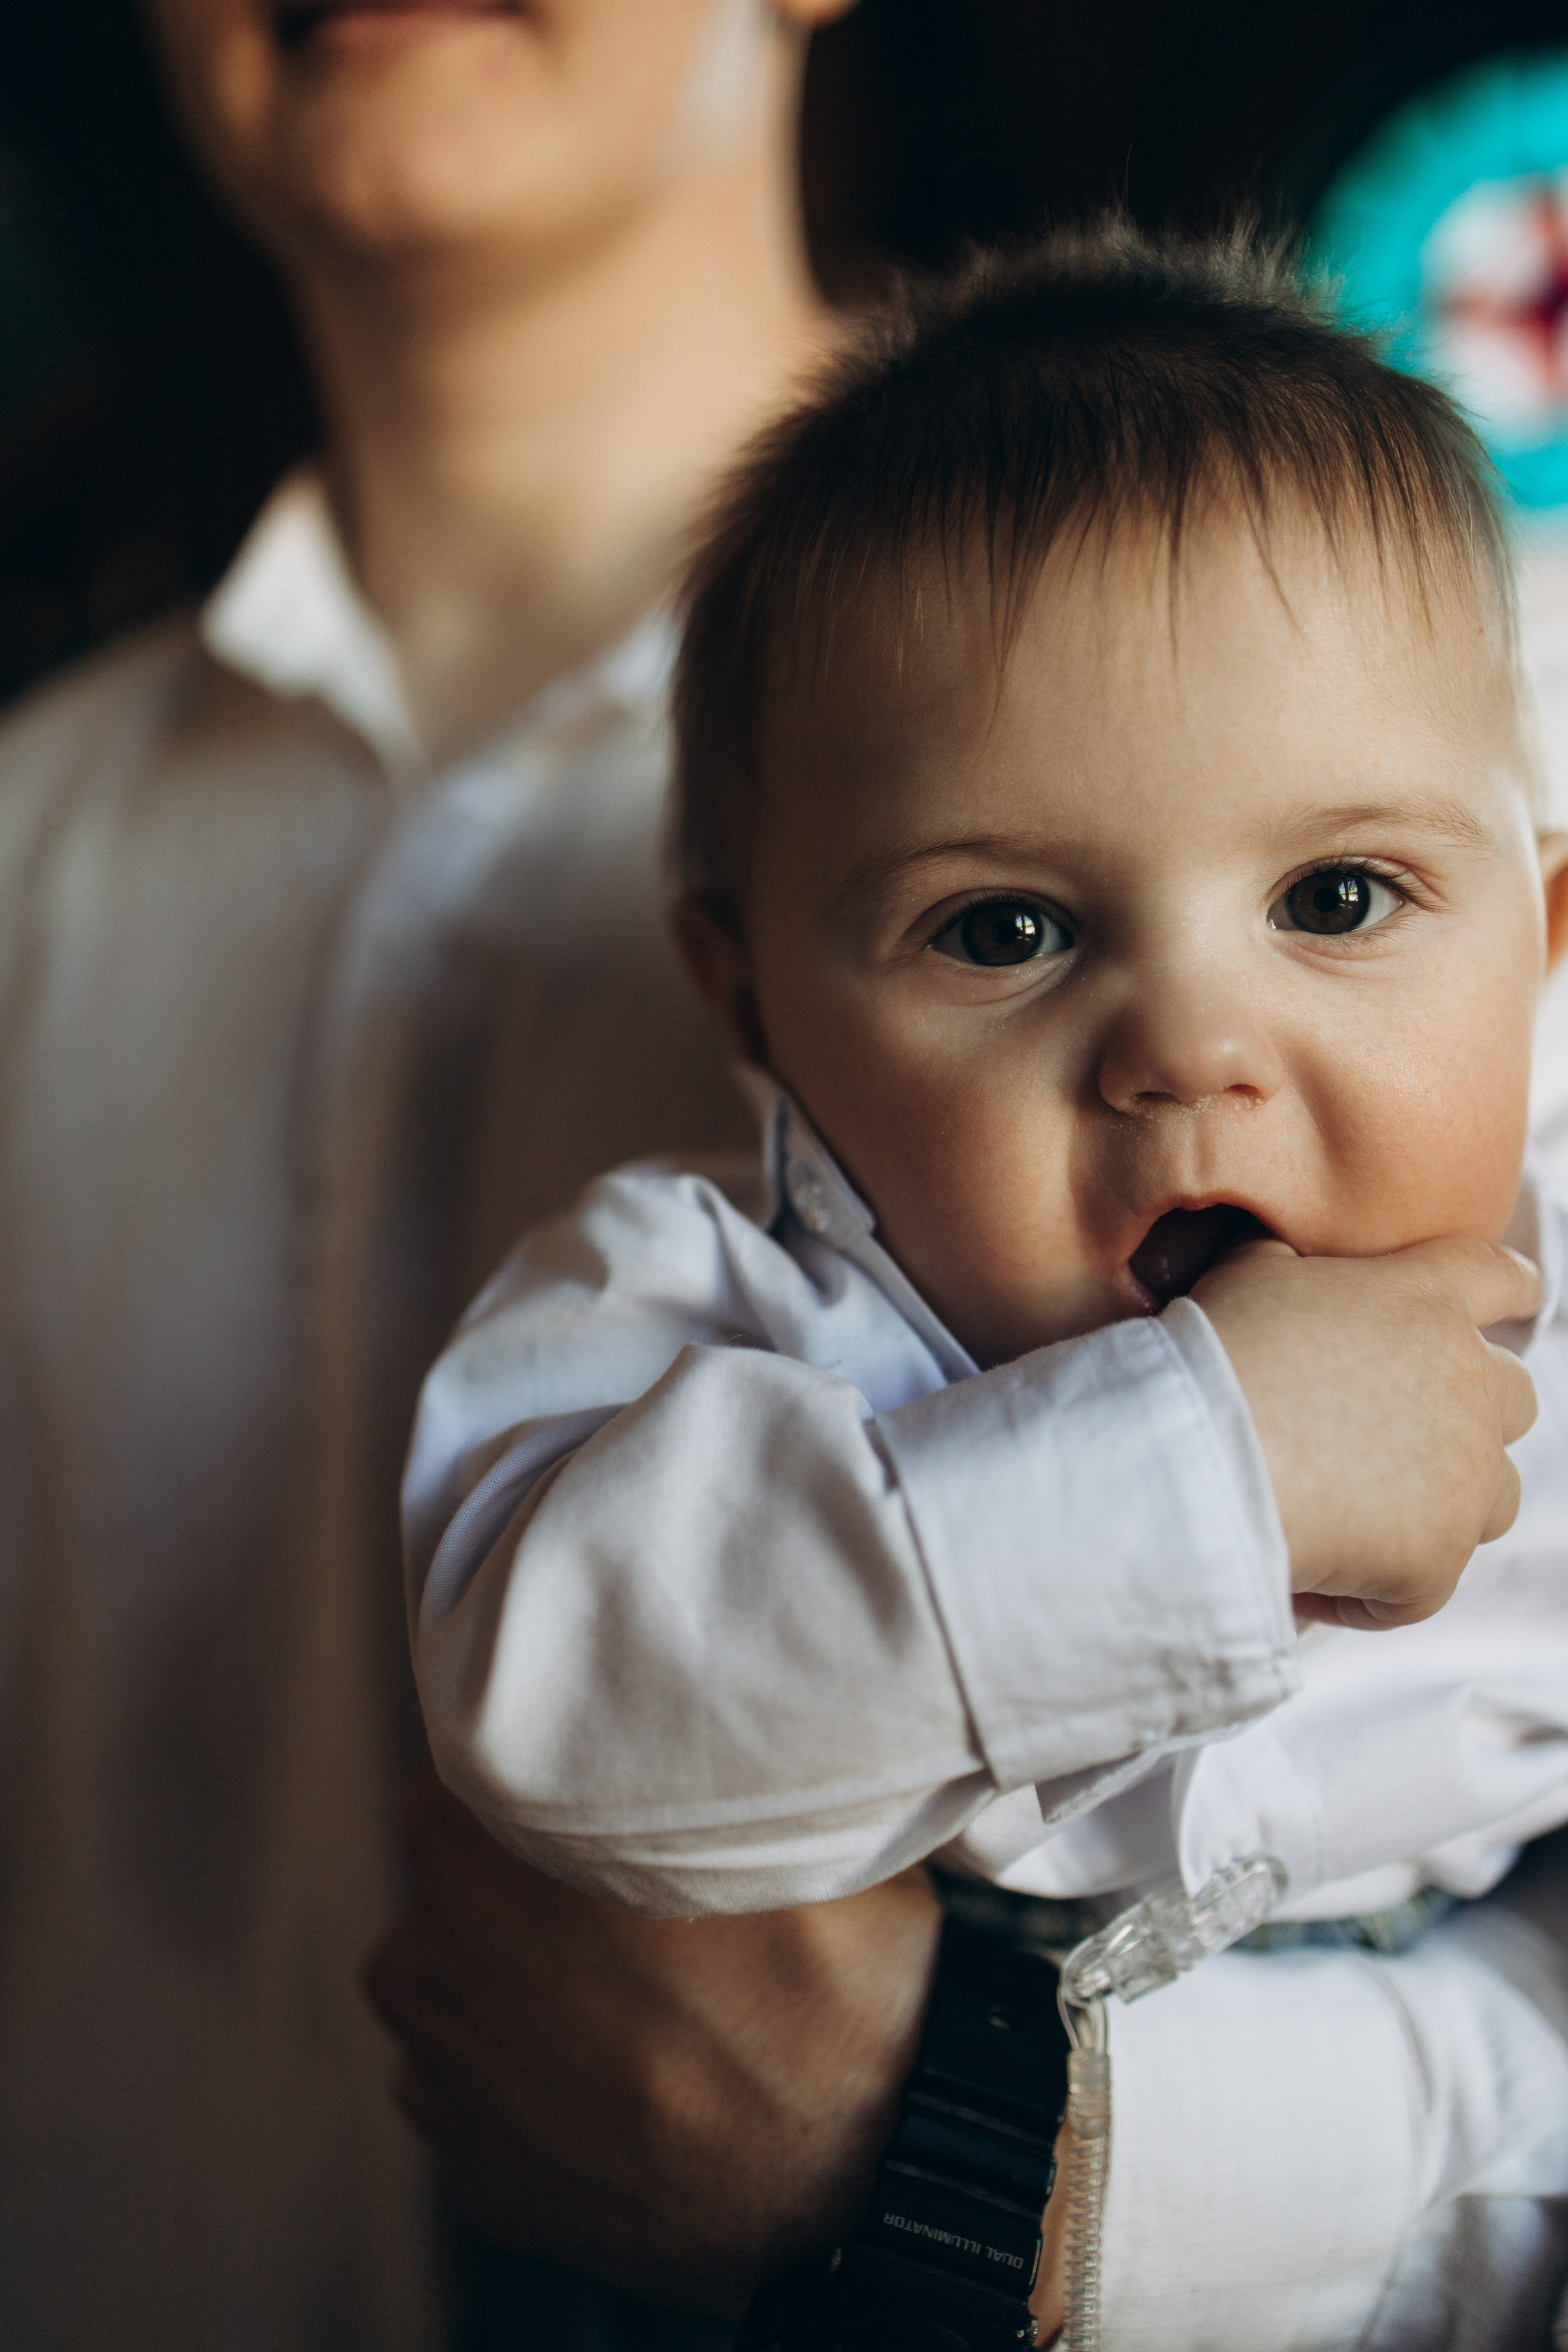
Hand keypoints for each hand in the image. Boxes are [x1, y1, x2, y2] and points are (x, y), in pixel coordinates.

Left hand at [363, 1774, 941, 2316]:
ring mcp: (443, 2091)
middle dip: (526, 1899)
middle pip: (457, 1895)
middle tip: (644, 1918)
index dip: (537, 1790)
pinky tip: (643, 2093)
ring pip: (473, 2004)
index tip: (607, 1811)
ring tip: (655, 2015)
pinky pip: (499, 2108)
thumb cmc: (825, 1973)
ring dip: (536, 1999)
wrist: (877, 2171)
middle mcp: (421, 1965)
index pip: (461, 1778)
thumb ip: (665, 1756)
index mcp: (461, 1848)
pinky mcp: (480, 2191)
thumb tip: (662, 1710)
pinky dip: (554, 2097)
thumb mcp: (757, 1807)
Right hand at [1194, 1236, 1539, 1628]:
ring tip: (1357, 1517)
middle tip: (1395, 1436)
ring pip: (1493, 1496)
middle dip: (1471, 1414)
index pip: (1499, 1276)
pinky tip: (1309, 1578)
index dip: (1511, 1289)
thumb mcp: (1250, 1272)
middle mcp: (1467, 1381)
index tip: (1515, 1300)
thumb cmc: (1216, 1359)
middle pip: (1513, 1396)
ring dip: (1443, 1505)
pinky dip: (1374, 1587)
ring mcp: (1466, 1474)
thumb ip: (1298, 1262)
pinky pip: (1424, 1584)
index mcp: (1426, 1300)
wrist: (1200, 1459)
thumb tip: (1291, 1266)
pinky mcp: (1439, 1560)